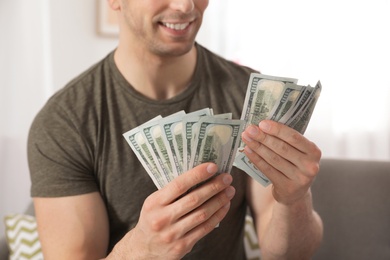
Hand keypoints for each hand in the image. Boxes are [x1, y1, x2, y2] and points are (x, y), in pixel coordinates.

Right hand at [110, 163, 234, 259]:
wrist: (144, 249)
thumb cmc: (153, 219)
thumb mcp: (154, 203)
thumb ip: (172, 192)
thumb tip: (200, 175)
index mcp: (154, 203)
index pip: (179, 185)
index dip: (197, 175)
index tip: (212, 167)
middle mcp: (162, 218)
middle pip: (194, 199)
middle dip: (214, 187)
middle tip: (227, 178)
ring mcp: (173, 234)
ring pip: (202, 214)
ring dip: (219, 200)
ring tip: (229, 190)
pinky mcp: (182, 246)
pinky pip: (205, 228)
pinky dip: (218, 215)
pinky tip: (225, 206)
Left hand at [241, 120, 320, 204]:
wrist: (296, 192)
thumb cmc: (294, 165)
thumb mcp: (298, 152)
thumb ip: (286, 140)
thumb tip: (263, 125)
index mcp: (314, 152)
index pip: (294, 137)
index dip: (277, 130)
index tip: (262, 123)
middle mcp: (310, 166)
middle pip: (282, 148)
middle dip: (263, 137)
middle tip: (250, 129)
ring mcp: (299, 178)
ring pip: (273, 159)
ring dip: (257, 147)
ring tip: (246, 138)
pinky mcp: (287, 188)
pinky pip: (268, 170)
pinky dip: (256, 159)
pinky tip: (248, 150)